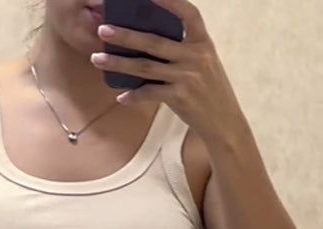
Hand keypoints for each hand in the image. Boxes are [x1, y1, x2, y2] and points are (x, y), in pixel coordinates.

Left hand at [90, 0, 239, 140]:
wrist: (224, 123)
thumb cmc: (210, 91)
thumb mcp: (205, 62)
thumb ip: (184, 49)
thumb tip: (148, 41)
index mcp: (203, 42)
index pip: (187, 13)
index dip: (168, 0)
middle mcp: (196, 56)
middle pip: (154, 42)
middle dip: (125, 36)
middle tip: (103, 30)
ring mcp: (187, 77)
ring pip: (145, 67)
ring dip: (118, 64)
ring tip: (98, 59)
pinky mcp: (180, 98)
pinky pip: (149, 93)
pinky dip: (133, 95)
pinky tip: (121, 96)